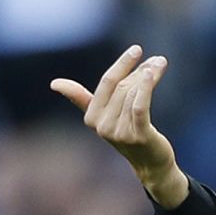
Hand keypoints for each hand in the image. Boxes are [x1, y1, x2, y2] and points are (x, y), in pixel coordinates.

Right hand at [51, 45, 187, 207]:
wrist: (150, 164)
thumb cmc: (127, 134)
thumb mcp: (104, 116)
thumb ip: (82, 98)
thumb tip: (54, 83)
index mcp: (92, 118)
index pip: (107, 83)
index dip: (121, 65)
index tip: (136, 50)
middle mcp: (103, 126)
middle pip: (123, 87)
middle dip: (140, 71)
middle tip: (158, 60)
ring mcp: (119, 133)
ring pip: (134, 94)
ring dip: (150, 76)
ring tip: (161, 65)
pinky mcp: (138, 136)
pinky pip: (139, 105)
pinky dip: (146, 87)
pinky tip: (153, 73)